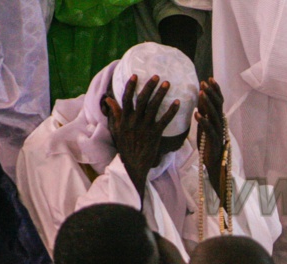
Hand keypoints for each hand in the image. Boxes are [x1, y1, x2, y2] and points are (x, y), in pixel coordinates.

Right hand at [105, 75, 181, 198]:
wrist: (134, 164)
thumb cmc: (126, 146)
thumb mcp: (117, 129)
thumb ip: (115, 114)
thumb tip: (108, 99)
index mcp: (124, 119)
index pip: (126, 99)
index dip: (130, 87)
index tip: (136, 75)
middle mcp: (134, 121)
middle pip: (142, 100)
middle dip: (149, 87)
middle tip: (157, 76)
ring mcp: (145, 128)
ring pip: (153, 108)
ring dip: (161, 95)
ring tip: (168, 84)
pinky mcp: (155, 135)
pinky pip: (164, 120)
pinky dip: (171, 111)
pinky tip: (178, 103)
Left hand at [196, 78, 226, 199]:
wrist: (214, 166)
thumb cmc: (208, 146)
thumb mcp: (205, 127)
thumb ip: (205, 114)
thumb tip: (199, 99)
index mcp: (219, 119)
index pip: (219, 101)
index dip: (215, 90)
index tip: (209, 79)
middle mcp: (221, 124)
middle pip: (218, 105)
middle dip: (211, 93)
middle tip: (204, 82)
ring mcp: (218, 132)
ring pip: (214, 115)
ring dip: (207, 103)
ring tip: (201, 93)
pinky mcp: (214, 141)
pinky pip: (209, 129)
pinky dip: (203, 120)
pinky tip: (197, 113)